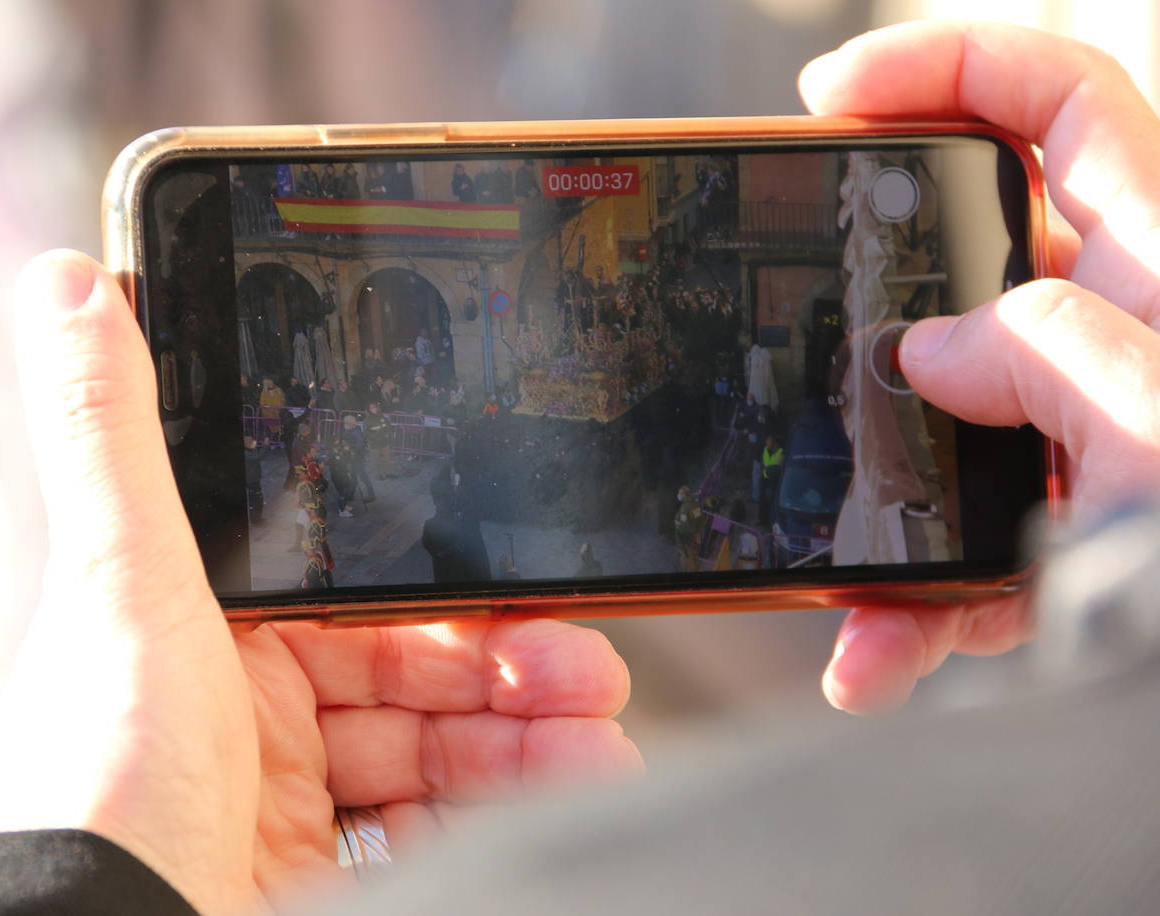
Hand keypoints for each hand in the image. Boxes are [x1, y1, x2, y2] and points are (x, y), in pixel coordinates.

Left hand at [0, 251, 639, 913]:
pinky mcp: (315, 865)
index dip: (451, 588)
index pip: (358, 593)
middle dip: (514, 668)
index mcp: (206, 630)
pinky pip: (432, 822)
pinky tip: (561, 787)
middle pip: (414, 672)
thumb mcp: (121, 589)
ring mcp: (284, 795)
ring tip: (602, 741)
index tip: (535, 583)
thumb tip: (67, 280)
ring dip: (530, 740)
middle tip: (590, 670)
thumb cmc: (103, 784)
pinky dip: (503, 803)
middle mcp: (245, 710)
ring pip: (438, 750)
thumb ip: (112, 437)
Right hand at [800, 22, 1159, 713]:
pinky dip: (903, 601)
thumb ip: (1049, 359)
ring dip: (867, 483)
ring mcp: (1075, 434)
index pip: (1059, 102)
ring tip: (819, 543)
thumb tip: (928, 353)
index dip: (946, 65)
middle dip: (867, 283)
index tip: (832, 98)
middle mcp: (1112, 338)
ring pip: (938, 417)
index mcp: (1157, 271)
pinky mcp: (1059, 524)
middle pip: (967, 254)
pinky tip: (871, 655)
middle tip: (792, 307)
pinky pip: (955, 539)